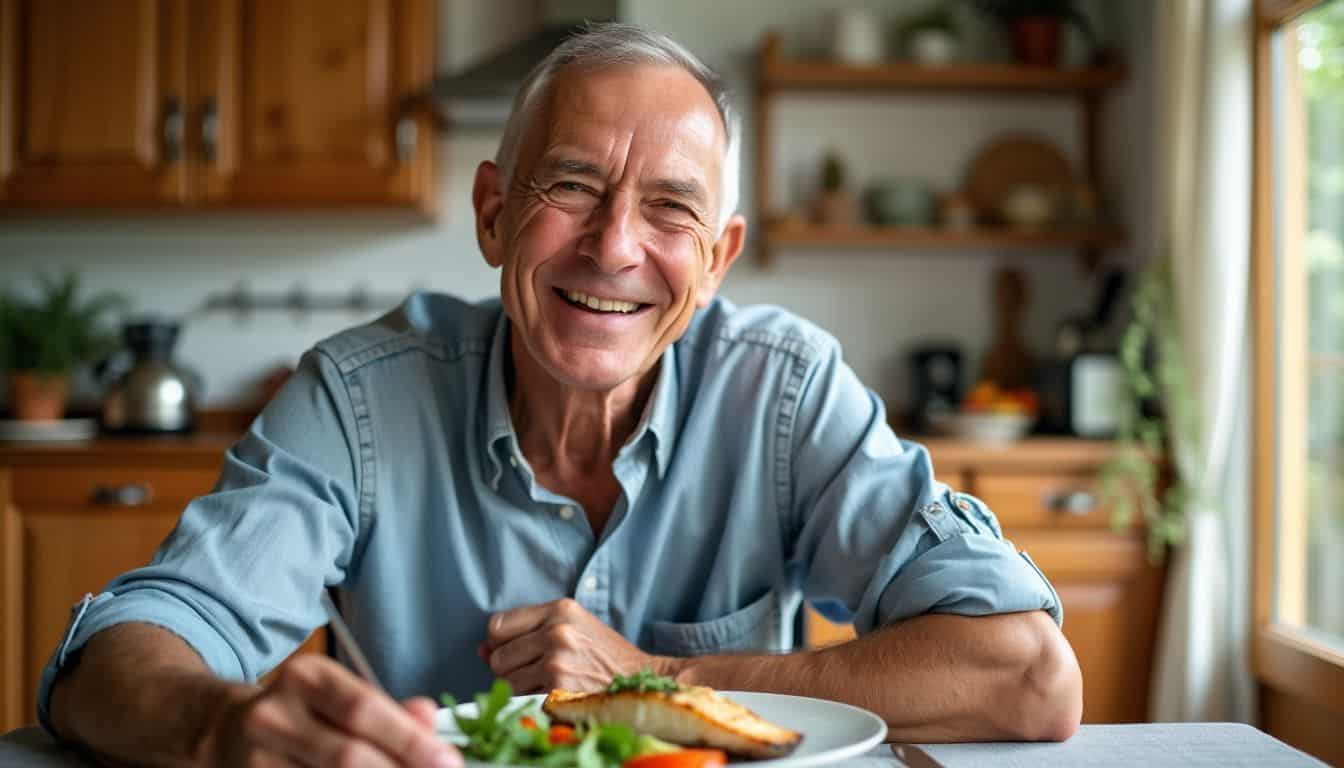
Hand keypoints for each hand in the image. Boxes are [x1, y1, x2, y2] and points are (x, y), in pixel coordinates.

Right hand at [202, 654, 461, 767]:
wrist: (224, 732)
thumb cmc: (302, 714)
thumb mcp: (340, 696)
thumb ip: (389, 710)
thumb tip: (427, 719)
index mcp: (306, 679)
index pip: (363, 709)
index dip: (408, 740)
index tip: (447, 761)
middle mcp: (275, 715)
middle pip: (347, 756)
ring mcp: (256, 759)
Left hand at [484, 598, 672, 693]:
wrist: (641, 680)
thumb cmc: (605, 656)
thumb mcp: (572, 628)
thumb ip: (526, 633)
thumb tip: (481, 649)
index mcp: (560, 609)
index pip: (498, 625)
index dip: (499, 643)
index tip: (512, 652)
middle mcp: (557, 632)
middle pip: (498, 657)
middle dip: (509, 669)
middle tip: (534, 672)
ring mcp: (557, 661)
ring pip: (506, 682)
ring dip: (519, 689)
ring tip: (545, 685)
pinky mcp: (558, 690)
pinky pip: (521, 700)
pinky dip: (530, 703)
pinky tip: (551, 697)